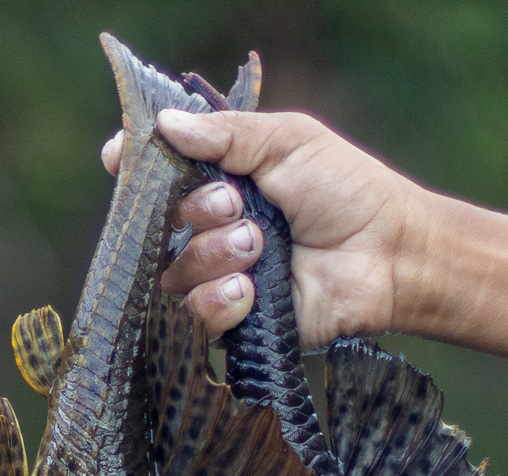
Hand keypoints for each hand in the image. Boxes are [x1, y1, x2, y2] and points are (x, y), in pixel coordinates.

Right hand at [101, 108, 430, 347]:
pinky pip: (195, 316)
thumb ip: (226, 134)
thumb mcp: (288, 141)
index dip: (133, 168)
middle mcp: (214, 230)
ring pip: (175, 272)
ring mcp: (222, 277)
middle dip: (196, 211)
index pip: (158, 176)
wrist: (389, 254)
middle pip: (159, 226)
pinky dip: (219, 300)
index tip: (118, 158)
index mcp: (223, 182)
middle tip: (239, 206)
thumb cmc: (347, 190)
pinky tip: (249, 290)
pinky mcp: (236, 321)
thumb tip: (163, 122)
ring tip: (259, 247)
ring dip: (213, 255)